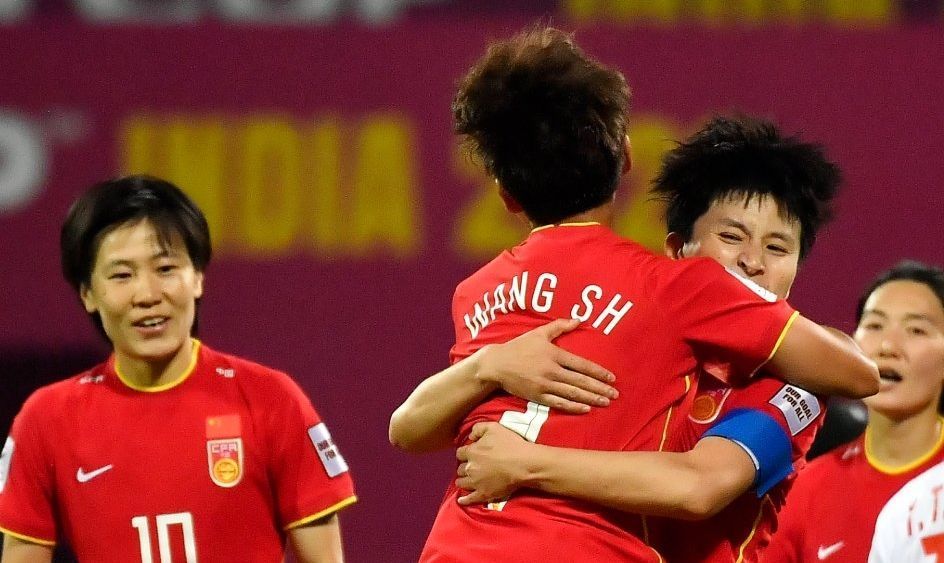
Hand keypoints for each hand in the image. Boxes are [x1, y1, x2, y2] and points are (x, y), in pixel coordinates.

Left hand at [455, 422, 533, 504]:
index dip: (465, 453)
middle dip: (465, 467)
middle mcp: (470, 468)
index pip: (460, 453)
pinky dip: (464, 500)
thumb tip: (470, 436)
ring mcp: (476, 483)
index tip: (471, 454)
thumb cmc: (510, 444)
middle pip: (460, 469)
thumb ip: (478, 428)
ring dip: (464, 480)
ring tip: (468, 480)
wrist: (524, 464)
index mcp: (471, 452)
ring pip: (462, 483)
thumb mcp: (493, 427)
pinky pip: (470, 499)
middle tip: (472, 466)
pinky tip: (461, 500)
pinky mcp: (484, 494)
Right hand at [476, 318, 616, 412]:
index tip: (612, 378)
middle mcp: (552, 370)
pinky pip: (559, 403)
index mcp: (554, 354)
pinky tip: (586, 408)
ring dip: (591, 398)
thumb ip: (559, 326)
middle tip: (615, 394)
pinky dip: (573, 406)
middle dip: (600, 388)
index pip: (581, 364)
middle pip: (581, 381)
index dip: (598, 372)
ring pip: (572, 393)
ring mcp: (545, 385)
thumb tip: (578, 320)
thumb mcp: (539, 333)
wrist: (497, 364)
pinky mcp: (537, 396)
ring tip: (605, 402)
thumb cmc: (519, 347)